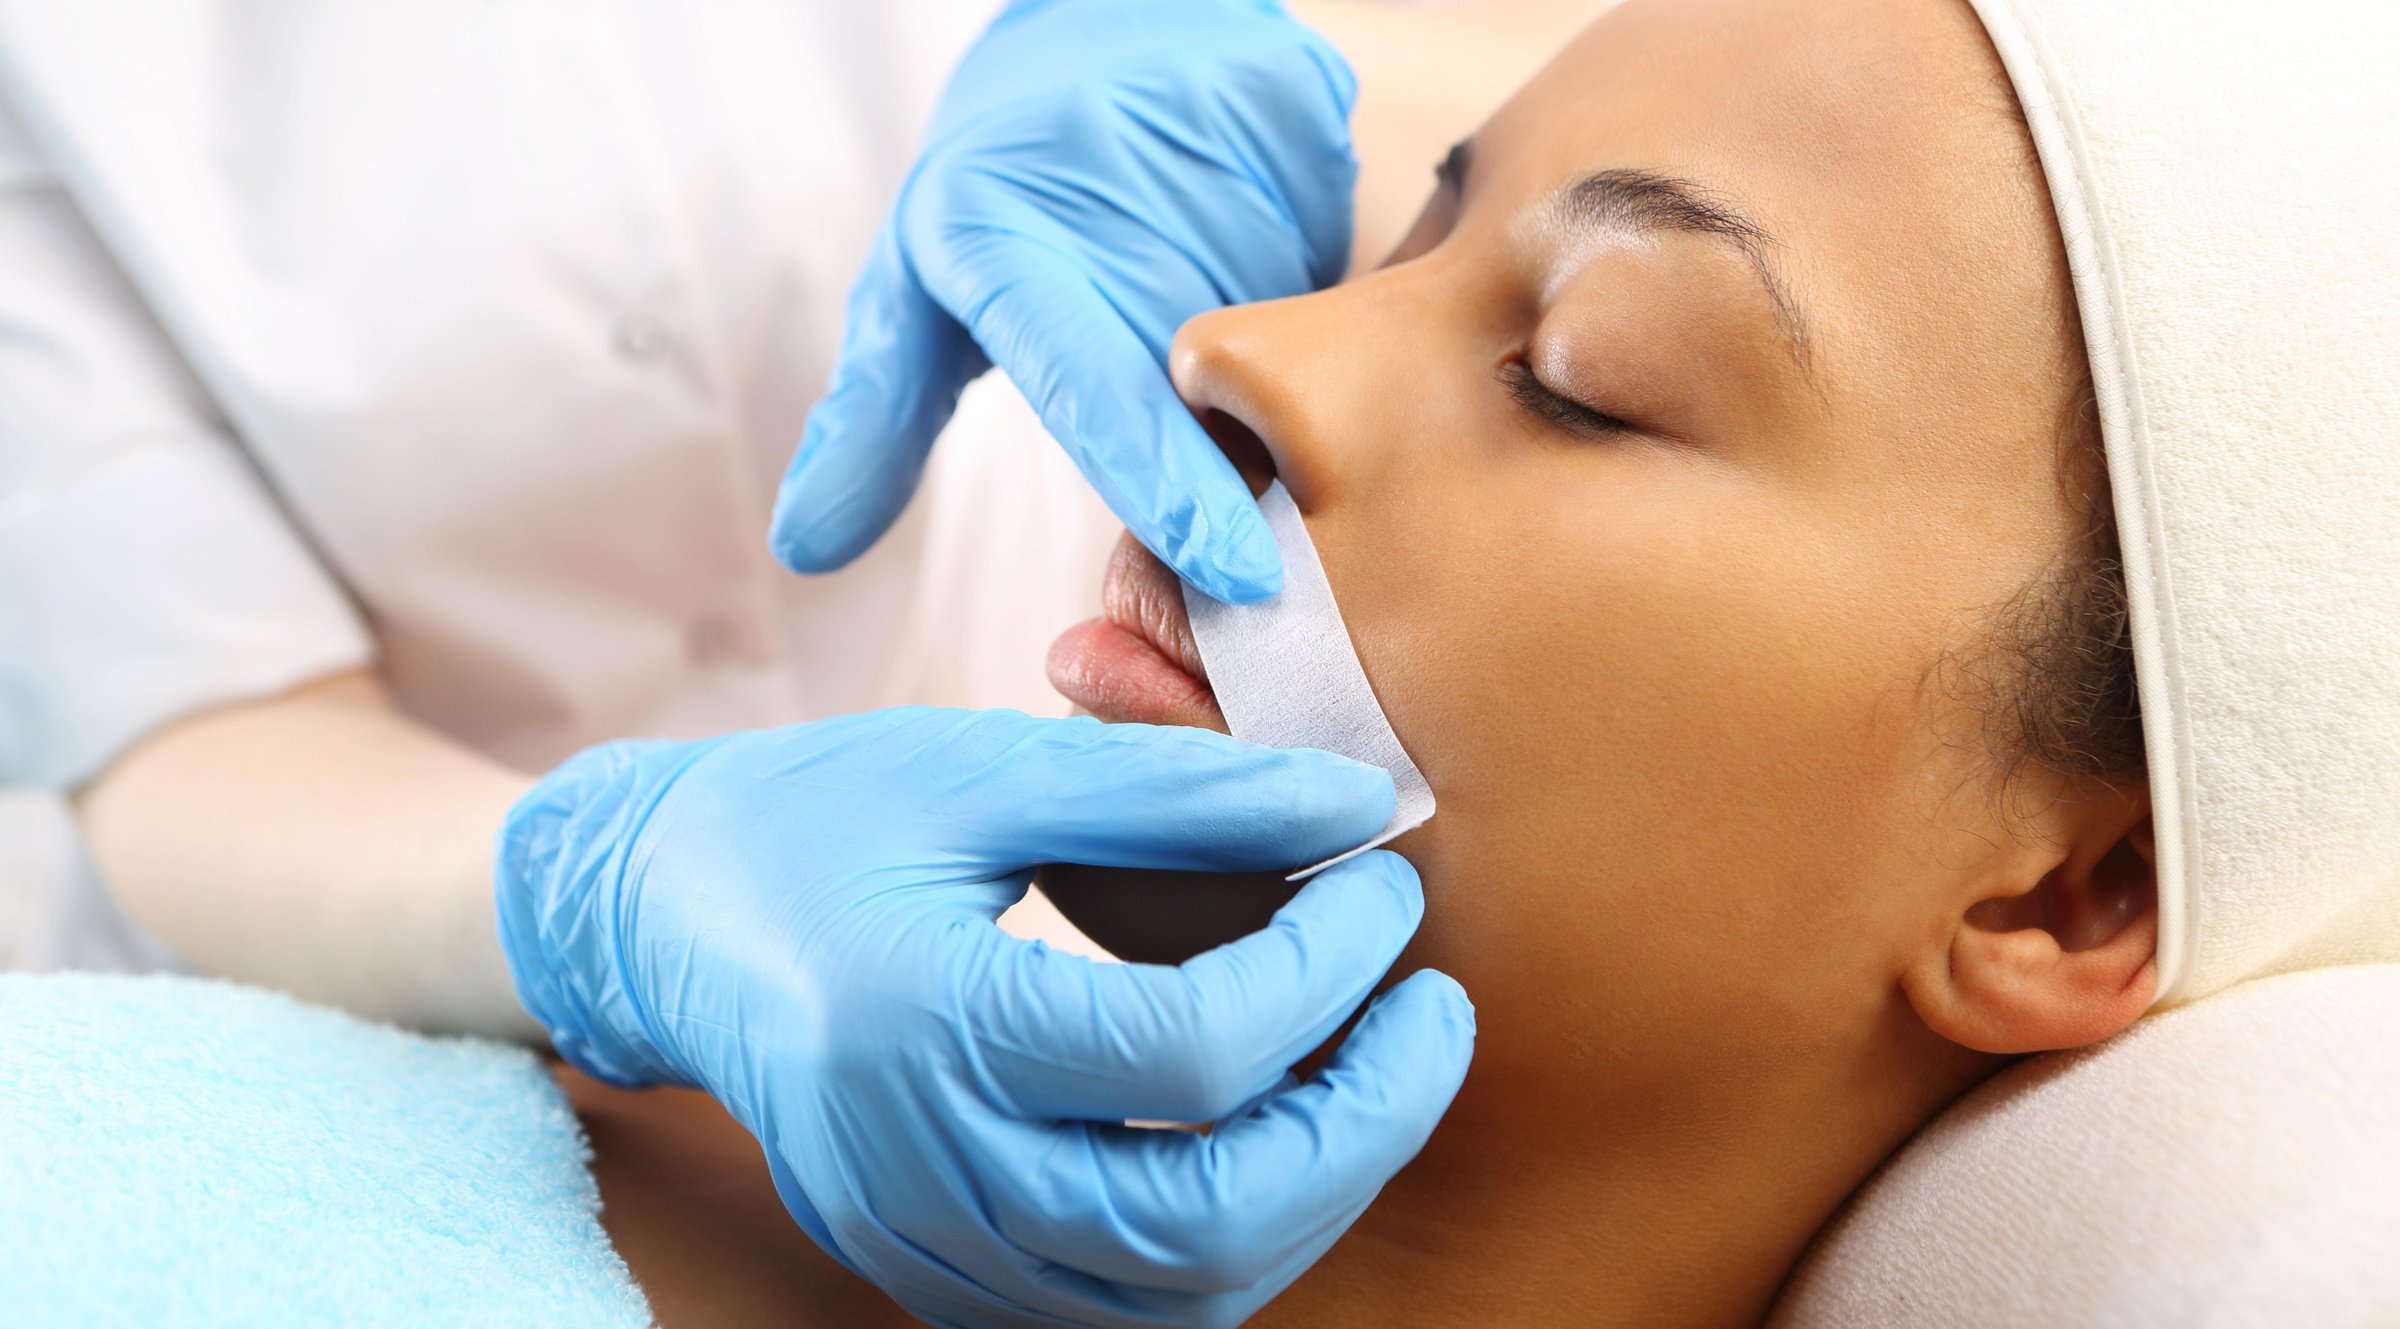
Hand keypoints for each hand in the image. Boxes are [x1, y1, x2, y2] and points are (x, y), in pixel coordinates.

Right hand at [495, 707, 1473, 1327]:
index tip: (1380, 889)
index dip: (1327, 970)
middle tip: (1432, 1012)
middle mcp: (924, 1168)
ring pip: (1181, 1294)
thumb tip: (1356, 805)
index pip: (1191, 1053)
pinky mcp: (939, 1269)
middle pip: (1207, 1218)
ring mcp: (927, 1240)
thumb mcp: (983, 769)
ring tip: (1372, 1070)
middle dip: (1365, 1122)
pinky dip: (1233, 1237)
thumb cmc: (815, 819)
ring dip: (1317, 1191)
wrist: (660, 922)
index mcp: (922, 1023)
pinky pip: (1125, 1309)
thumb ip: (1176, 789)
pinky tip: (1273, 1132)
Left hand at [769, 0, 1357, 604]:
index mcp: (1001, 248)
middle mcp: (1110, 189)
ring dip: (1267, 361)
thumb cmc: (999, 194)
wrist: (1093, 29)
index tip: (1236, 571)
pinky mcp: (1296, 104)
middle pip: (1212, 381)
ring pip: (1289, 326)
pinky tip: (1249, 242)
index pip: (1095, 388)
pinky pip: (1335, 251)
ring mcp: (1214, 138)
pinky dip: (1306, 282)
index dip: (1164, 482)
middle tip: (1181, 394)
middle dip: (1220, 435)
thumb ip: (872, 422)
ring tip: (1203, 299)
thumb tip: (806, 545)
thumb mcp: (914, 292)